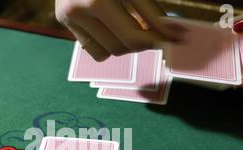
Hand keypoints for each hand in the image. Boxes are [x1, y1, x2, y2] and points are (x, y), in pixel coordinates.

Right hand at [55, 0, 186, 60]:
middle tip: (158, 34)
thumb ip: (148, 6)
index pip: (140, 26)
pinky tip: (113, 30)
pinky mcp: (64, 20)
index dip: (163, 34)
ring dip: (128, 45)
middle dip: (146, 42)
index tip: (179, 38)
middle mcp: (86, 5)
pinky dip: (109, 46)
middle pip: (125, 43)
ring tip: (134, 27)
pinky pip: (95, 50)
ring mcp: (71, 15)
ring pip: (111, 51)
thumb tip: (169, 32)